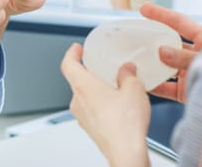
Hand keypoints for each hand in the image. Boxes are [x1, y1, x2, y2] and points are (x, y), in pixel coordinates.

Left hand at [61, 44, 150, 166]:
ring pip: (83, 97)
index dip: (71, 53)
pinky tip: (116, 106)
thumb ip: (128, 74)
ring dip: (95, 89)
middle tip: (97, 65)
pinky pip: (91, 111)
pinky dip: (100, 104)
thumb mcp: (133, 89)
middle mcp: (78, 101)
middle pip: (76, 80)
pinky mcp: (90, 128)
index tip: (76, 49)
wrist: (126, 152)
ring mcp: (82, 117)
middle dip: (87, 72)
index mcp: (83, 86)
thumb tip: (127, 69)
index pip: (68, 64)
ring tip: (113, 86)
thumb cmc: (125, 124)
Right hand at [140, 4, 201, 102]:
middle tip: (136, 38)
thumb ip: (183, 56)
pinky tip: (144, 84)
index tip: (143, 9)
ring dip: (153, 65)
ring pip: (167, 67)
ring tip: (136, 62)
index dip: (161, 15)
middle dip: (154, 42)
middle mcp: (198, 56)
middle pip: (171, 45)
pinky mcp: (189, 92)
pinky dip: (156, 86)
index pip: (180, 23)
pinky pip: (168, 87)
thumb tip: (160, 51)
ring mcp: (193, 74)